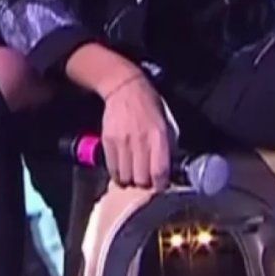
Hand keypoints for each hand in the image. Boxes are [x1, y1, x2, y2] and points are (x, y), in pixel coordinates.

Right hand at [99, 72, 172, 191]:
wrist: (124, 89)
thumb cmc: (149, 106)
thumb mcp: (166, 123)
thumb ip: (167, 146)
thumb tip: (167, 170)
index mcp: (159, 136)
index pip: (159, 172)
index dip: (161, 185)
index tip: (160, 186)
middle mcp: (140, 141)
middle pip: (141, 179)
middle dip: (145, 185)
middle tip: (146, 181)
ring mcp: (122, 142)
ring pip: (125, 177)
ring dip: (130, 181)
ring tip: (133, 176)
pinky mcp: (107, 141)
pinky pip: (112, 168)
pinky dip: (117, 174)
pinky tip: (122, 170)